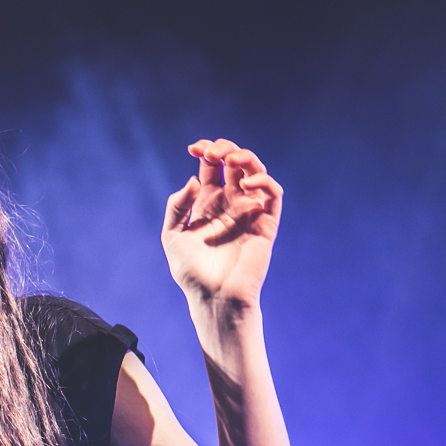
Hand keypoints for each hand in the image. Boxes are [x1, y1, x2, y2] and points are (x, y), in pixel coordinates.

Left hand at [162, 139, 282, 313]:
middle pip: (235, 163)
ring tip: (230, 159)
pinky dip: (263, 182)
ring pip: (256, 172)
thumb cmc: (191, 272)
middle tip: (212, 151)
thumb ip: (177, 206)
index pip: (211, 167)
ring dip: (246, 158)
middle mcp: (230, 203)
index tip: (193, 148)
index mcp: (208, 203)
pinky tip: (244, 185)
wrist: (213, 297)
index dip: (205, 151)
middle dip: (224, 149)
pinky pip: (273, 195)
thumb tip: (194, 180)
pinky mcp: (266, 224)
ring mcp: (249, 212)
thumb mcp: (172, 235)